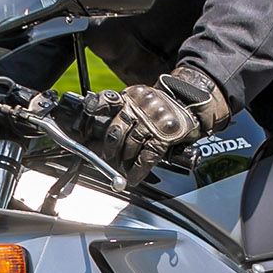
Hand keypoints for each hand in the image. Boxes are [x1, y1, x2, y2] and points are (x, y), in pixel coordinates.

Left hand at [76, 66, 223, 183]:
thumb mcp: (139, 100)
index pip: (105, 101)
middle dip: (109, 148)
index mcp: (131, 96)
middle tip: (106, 157)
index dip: (92, 114)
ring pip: (131, 144)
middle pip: (116, 129)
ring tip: (120, 168)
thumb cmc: (160, 106)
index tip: (81, 128)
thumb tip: (94, 136)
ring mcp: (154, 121)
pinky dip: (138, 169)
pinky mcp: (166, 135)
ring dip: (123, 160)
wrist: (191, 102)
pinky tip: (133, 177)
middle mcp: (140, 106)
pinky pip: (147, 155)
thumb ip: (121, 111)